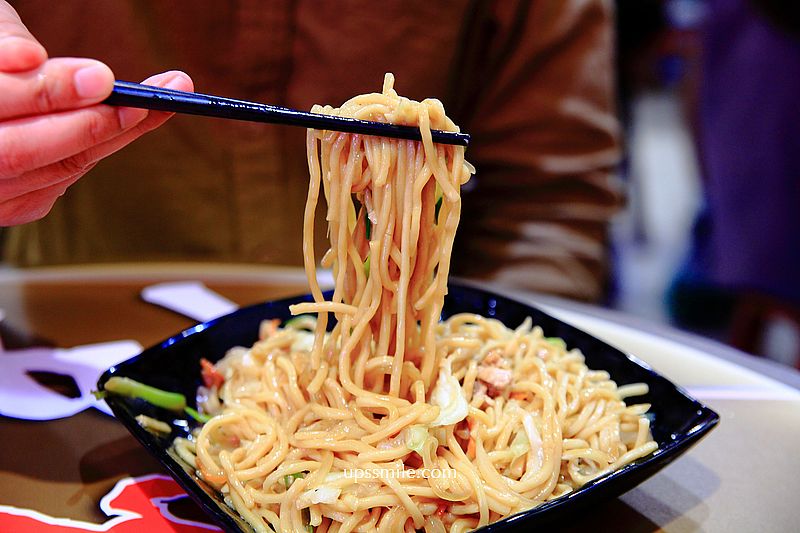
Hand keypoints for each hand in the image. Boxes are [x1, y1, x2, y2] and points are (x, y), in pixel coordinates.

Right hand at [0, 1, 193, 224]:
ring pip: (54, 170)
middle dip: (88, 126)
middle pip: (23, 152)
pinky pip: (62, 182)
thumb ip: (5, 39)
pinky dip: (96, 150)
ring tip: (155, 107)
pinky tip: (126, 126)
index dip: (52, 91)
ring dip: (111, 138)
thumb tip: (30, 58)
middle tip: (140, 104)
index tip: (102, 77)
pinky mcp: (14, 205)